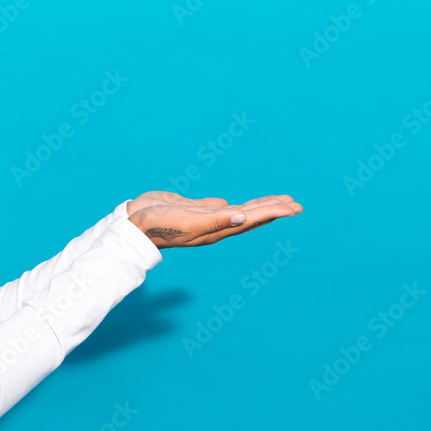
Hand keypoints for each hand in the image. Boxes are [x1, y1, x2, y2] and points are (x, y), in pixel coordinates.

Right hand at [126, 191, 301, 248]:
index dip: (274, 212)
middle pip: (251, 216)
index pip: (252, 219)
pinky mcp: (190, 209)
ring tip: (275, 201)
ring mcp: (203, 217)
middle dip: (273, 209)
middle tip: (295, 204)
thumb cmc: (161, 224)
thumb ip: (216, 219)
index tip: (294, 207)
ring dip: (256, 206)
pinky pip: (215, 208)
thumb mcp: (189, 221)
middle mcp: (215, 224)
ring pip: (237, 211)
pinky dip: (229, 206)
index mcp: (218, 229)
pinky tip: (234, 205)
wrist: (134, 224)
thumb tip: (242, 216)